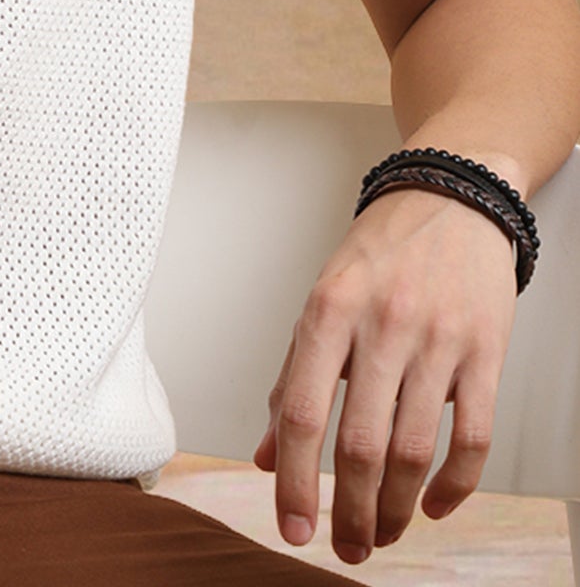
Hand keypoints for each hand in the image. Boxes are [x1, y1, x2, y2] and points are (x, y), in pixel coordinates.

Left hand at [252, 185, 516, 564]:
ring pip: (413, 450)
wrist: (451, 198)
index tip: (292, 527)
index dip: (292, 479)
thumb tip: (263, 454)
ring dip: (394, 508)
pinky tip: (433, 506)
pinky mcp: (485, 352)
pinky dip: (454, 487)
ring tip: (381, 535)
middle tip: (345, 549)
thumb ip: (290, 377)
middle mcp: (380, 325)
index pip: (299, 410)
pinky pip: (472, 437)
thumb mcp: (322, 302)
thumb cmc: (380, 254)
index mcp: (328, 310)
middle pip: (358, 443)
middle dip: (348, 511)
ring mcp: (436, 340)